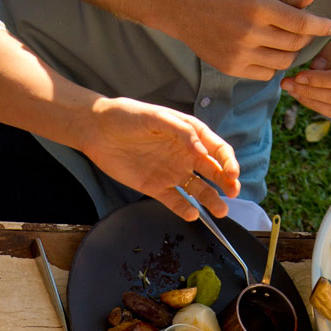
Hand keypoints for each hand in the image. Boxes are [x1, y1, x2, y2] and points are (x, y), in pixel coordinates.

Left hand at [81, 98, 240, 223]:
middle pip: (213, 172)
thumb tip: (199, 149)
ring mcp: (172, 172)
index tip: (232, 174)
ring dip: (211, 200)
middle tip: (233, 193)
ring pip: (198, 190)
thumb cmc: (127, 116)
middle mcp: (185, 155)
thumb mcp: (156, 116)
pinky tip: (191, 214)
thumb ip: (180, 131)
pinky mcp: (156, 186)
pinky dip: (184, 209)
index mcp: (190, 134)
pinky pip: (175, 201)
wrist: (97, 130)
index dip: (228, 162)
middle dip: (227, 183)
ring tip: (220, 211)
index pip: (218, 150)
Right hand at [163, 0, 330, 79]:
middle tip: (306, 31)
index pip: (301, 23)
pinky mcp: (232, 68)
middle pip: (295, 44)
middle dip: (306, 38)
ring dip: (291, 53)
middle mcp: (249, 33)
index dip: (321, 25)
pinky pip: (266, 74)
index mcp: (258, 8)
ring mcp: (240, 54)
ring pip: (283, 62)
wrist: (186, 9)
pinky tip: (269, 52)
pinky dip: (274, 65)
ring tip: (287, 41)